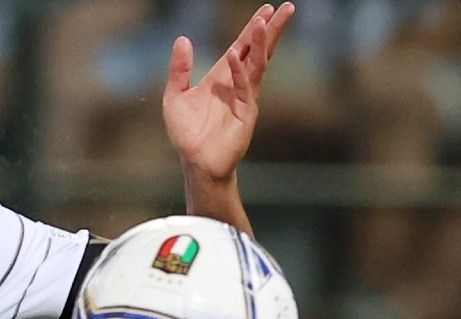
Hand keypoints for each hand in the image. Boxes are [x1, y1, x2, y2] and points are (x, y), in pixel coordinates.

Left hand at [163, 3, 294, 181]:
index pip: (241, 47)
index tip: (266, 10)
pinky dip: (240, 71)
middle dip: (271, 30)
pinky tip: (237, 56)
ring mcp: (245, 97)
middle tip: (285, 8)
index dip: (252, 29)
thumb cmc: (187, 132)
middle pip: (258, 51)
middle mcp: (237, 84)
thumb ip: (179, 69)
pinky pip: (244, 88)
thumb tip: (181, 39)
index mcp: (222, 77)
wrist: (196, 162)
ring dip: (261, 44)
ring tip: (266, 23)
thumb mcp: (175, 96)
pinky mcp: (246, 113)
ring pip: (256, 65)